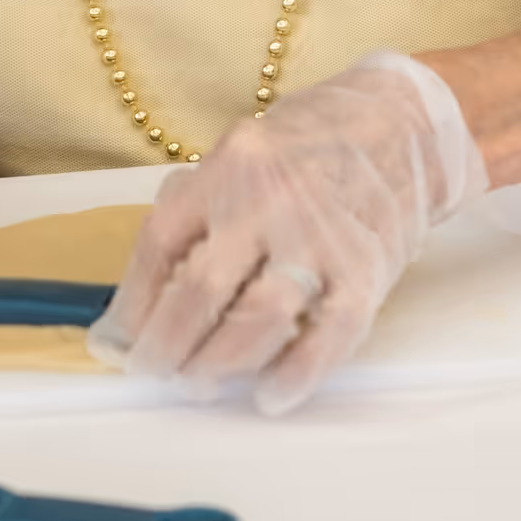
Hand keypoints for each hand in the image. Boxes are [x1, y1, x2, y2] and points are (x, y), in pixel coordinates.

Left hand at [91, 51, 486, 413]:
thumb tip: (140, 304)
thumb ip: (194, 216)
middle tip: (158, 372)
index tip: (121, 343)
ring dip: (220, 364)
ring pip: (257, 320)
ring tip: (203, 382)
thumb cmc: (307, 151)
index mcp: (226, 168)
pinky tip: (270, 395)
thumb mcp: (239, 157)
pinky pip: (327, 337)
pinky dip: (295, 374)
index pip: (159, 244)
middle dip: (168, 346)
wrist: (400, 125)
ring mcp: (319, 236)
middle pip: (201, 291)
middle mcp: (268, 200)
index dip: (133, 304)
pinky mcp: (366, 268)